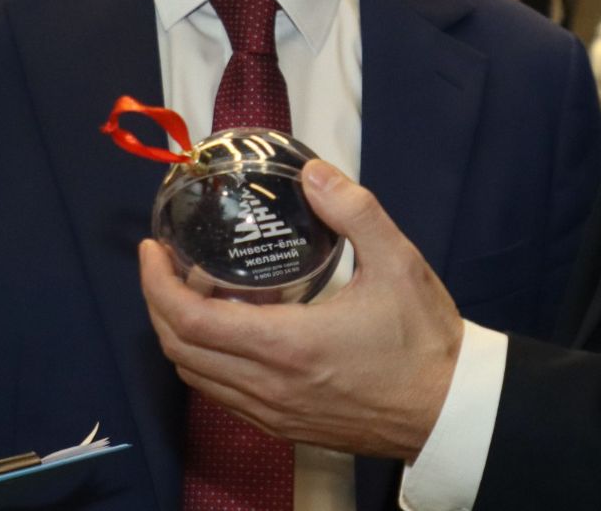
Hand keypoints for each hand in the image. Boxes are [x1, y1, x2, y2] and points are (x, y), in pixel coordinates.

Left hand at [139, 160, 462, 461]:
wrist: (449, 410)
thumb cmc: (424, 340)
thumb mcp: (397, 262)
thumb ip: (354, 210)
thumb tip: (314, 173)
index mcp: (286, 345)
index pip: (189, 321)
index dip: (157, 285)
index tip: (151, 251)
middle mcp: (268, 387)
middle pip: (180, 351)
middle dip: (158, 304)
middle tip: (165, 264)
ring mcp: (273, 413)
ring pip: (196, 378)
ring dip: (181, 334)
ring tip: (197, 290)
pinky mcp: (285, 427)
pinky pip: (222, 396)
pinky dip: (206, 362)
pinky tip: (230, 330)